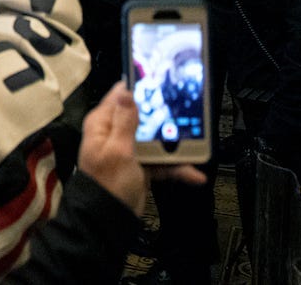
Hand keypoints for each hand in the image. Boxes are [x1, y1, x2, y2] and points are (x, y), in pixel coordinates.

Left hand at [77, 82, 203, 214]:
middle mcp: (115, 133)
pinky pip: (161, 162)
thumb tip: (127, 91)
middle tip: (186, 116)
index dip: (139, 88)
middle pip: (144, 117)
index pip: (121, 96)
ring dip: (175, 146)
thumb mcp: (118, 149)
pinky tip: (193, 174)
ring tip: (197, 148)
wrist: (110, 219)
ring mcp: (130, 150)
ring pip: (156, 140)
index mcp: (104, 124)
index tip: (161, 82)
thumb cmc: (108, 182)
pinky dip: (176, 167)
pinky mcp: (141, 167)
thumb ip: (125, 121)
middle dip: (164, 118)